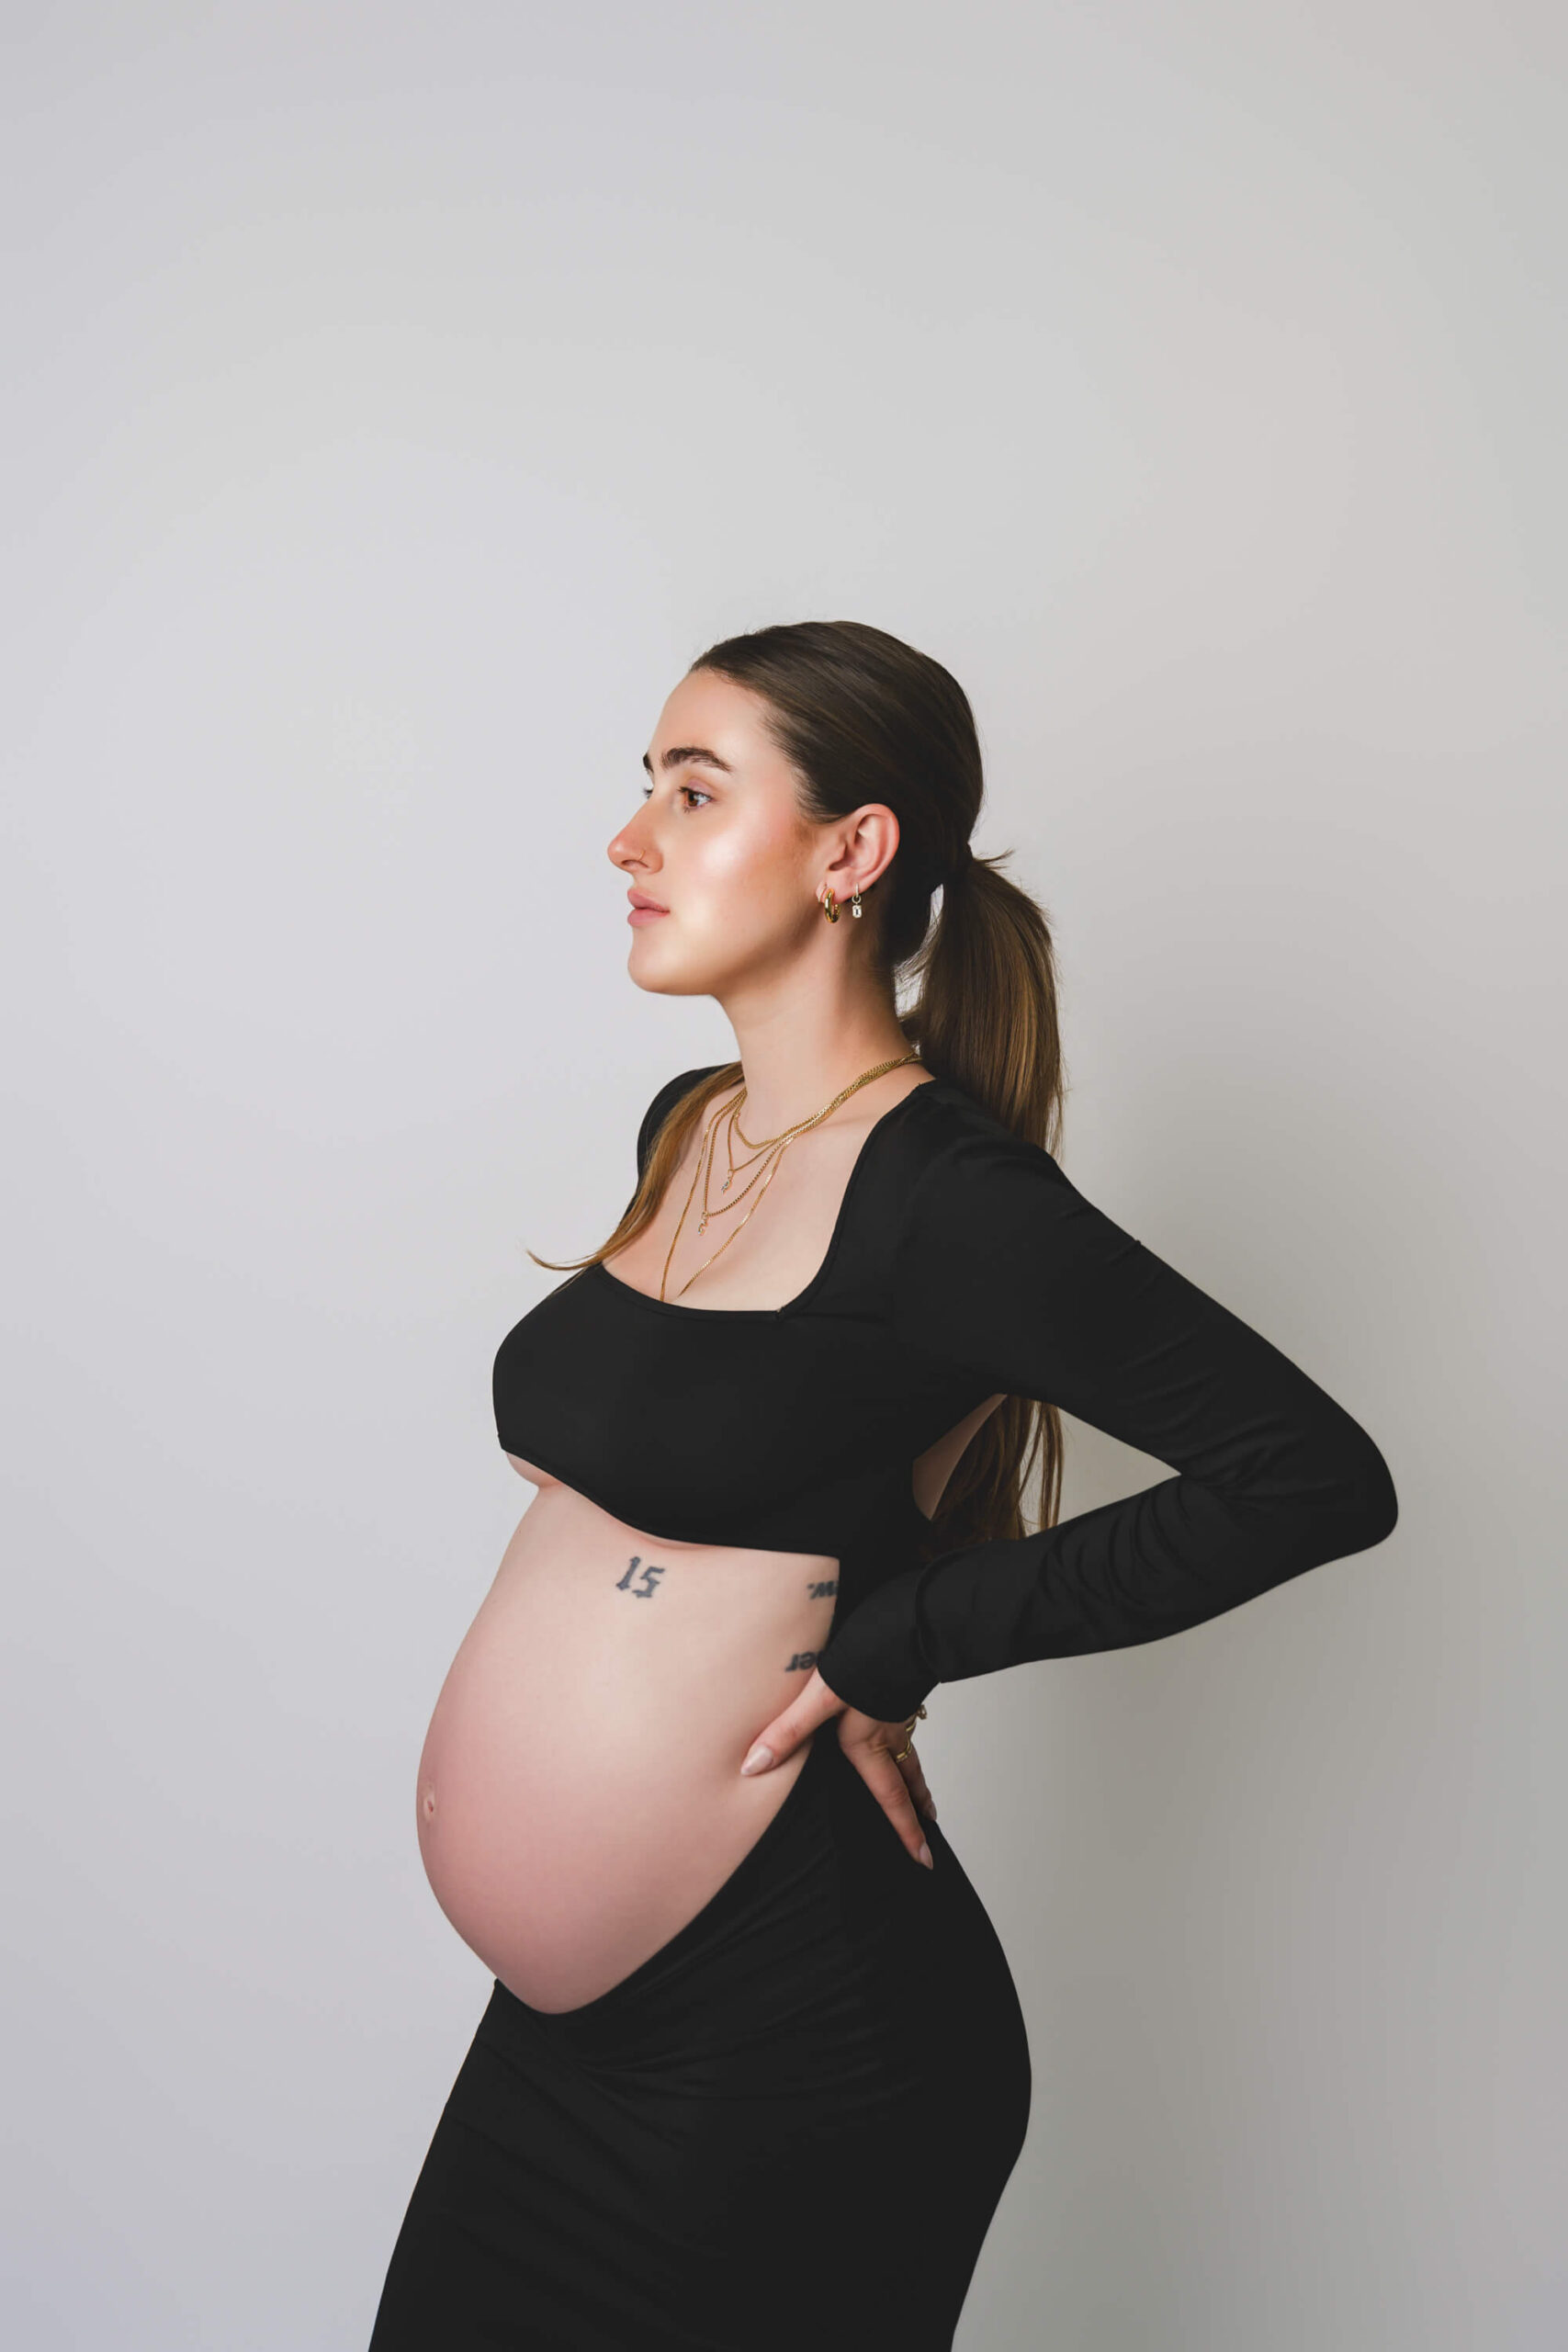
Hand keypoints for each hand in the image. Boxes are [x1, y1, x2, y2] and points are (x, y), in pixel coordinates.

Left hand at [738, 1669, 936, 1865]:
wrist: (897, 1626)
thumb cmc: (860, 1662)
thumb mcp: (816, 1698)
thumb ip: (786, 1732)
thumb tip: (753, 1766)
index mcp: (869, 1744)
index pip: (891, 1798)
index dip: (906, 1830)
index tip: (922, 1858)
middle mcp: (888, 1733)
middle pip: (908, 1779)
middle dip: (918, 1807)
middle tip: (930, 1826)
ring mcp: (898, 1711)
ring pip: (911, 1751)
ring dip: (917, 1775)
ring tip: (924, 1791)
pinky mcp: (898, 1689)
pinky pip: (906, 1724)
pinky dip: (908, 1737)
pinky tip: (901, 1726)